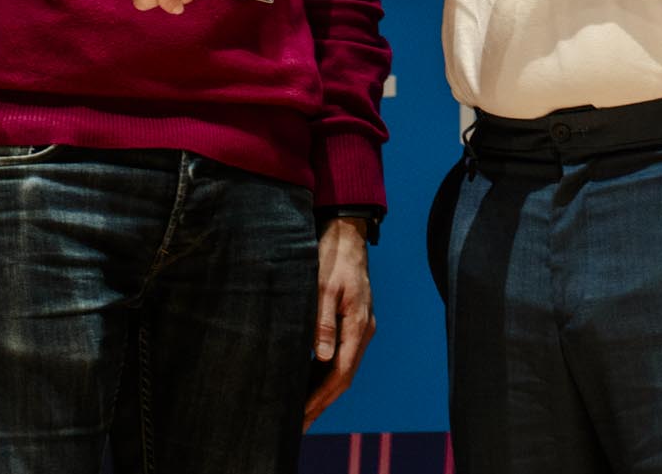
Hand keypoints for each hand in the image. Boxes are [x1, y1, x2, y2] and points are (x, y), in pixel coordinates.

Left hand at [304, 217, 374, 423]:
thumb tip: (322, 357)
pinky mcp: (352, 323)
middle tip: (298, 426)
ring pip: (342, 369)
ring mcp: (360, 327)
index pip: (340, 372)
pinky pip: (340, 356)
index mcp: (359, 324)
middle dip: (321, 402)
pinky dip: (324, 374)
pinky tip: (308, 382)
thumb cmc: (332, 258)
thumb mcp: (322, 287)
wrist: (346, 235)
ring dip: (323, 391)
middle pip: (343, 377)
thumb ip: (322, 323)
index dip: (320, 397)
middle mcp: (363, 330)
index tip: (302, 415)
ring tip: (301, 412)